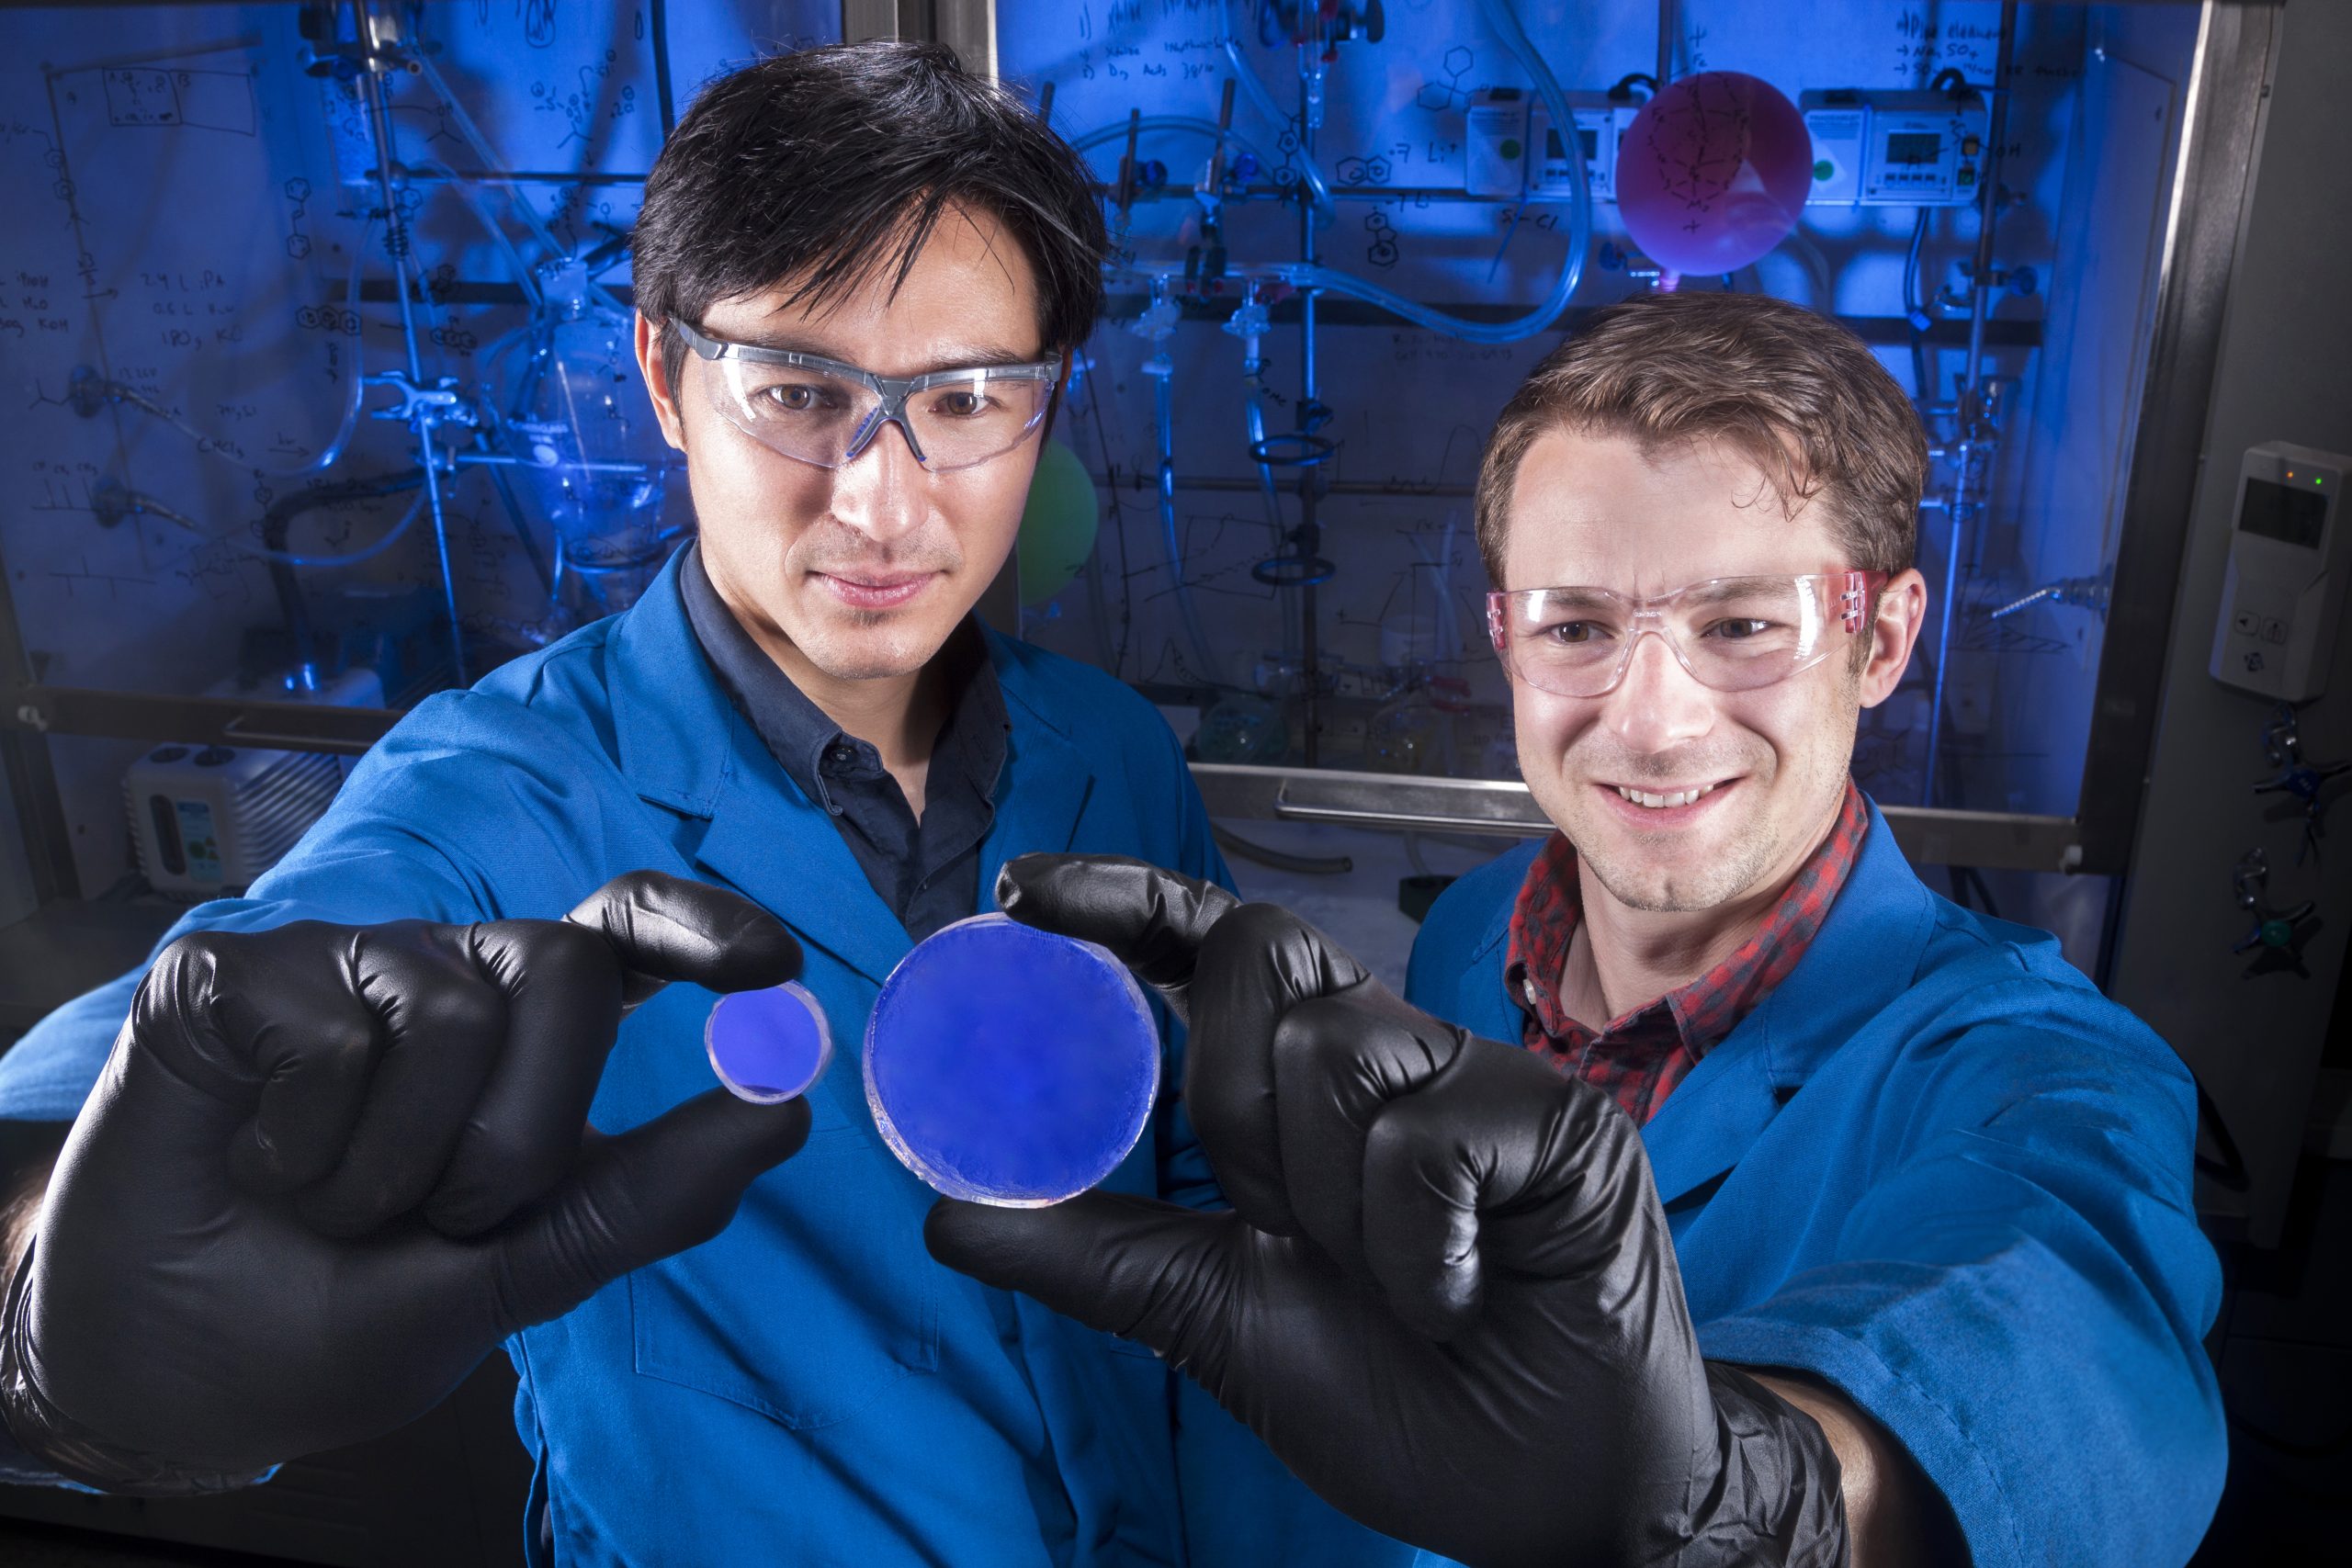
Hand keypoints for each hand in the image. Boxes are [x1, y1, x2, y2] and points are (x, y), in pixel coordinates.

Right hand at [1, 872, 809, 1492]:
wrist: (173, 1369)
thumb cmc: (345, 1311)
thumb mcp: (515, 1273)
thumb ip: (647, 1197)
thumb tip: (788, 1114)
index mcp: (526, 1038)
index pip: (628, 931)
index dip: (702, 926)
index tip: (774, 966)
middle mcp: (446, 978)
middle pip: (564, 971)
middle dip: (525, 1133)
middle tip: (445, 1219)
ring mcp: (341, 966)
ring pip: (451, 1013)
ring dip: (400, 1163)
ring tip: (333, 1205)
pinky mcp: (233, 974)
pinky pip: (326, 1033)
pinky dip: (303, 1144)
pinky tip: (260, 1166)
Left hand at [926, 856, 1846, 1567]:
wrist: (1546, 1495)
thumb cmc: (1400, 1400)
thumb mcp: (1216, 1321)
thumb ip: (1098, 1254)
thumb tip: (946, 1212)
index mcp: (1303, 1088)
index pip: (1208, 950)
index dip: (1120, 901)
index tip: (1022, 890)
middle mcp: (1386, 1055)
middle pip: (1263, 953)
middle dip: (1231, 1096)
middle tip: (1280, 1223)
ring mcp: (1475, 1078)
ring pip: (1334, 1046)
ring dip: (1326, 1199)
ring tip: (1390, 1282)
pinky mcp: (1557, 1120)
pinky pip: (1428, 1137)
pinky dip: (1413, 1247)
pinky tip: (1456, 1298)